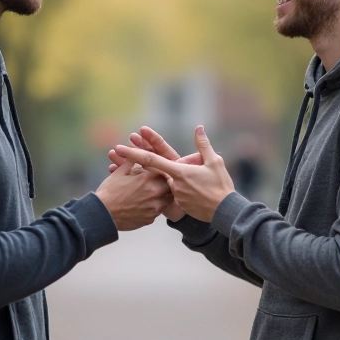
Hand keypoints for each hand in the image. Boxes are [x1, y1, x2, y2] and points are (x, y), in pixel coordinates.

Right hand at [107, 127, 185, 220]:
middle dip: (164, 184)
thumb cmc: (109, 192)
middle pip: (169, 186)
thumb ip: (131, 162)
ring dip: (162, 196)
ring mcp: (154, 208)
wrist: (103, 214)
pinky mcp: (150, 219)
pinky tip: (145, 205)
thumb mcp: (119, 173)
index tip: (157, 171)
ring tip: (152, 194)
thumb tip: (135, 153)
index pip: (163, 171)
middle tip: (157, 183)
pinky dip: (154, 208)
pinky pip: (157, 212)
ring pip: (166, 200)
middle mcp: (154, 193)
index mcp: (147, 179)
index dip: (161, 171)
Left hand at [114, 125, 235, 221]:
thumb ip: (203, 145)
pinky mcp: (177, 204)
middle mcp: (172, 184)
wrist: (224, 212)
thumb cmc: (220, 186)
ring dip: (138, 175)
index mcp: (178, 172)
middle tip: (116, 150)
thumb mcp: (214, 162)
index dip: (135, 152)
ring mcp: (173, 195)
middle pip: (150, 170)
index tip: (120, 147)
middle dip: (133, 159)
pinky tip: (148, 184)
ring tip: (121, 164)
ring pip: (157, 182)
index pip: (152, 159)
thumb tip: (199, 128)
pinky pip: (164, 193)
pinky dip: (153, 188)